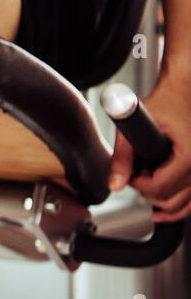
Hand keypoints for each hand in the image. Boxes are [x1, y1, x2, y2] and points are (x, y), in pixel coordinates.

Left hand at [109, 76, 190, 221]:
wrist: (185, 89)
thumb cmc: (166, 101)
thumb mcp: (137, 126)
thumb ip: (122, 157)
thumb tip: (114, 184)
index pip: (160, 187)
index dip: (138, 184)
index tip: (131, 171)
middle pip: (172, 199)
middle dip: (149, 191)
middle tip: (137, 174)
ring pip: (186, 205)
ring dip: (163, 200)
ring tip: (148, 182)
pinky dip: (179, 206)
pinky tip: (161, 210)